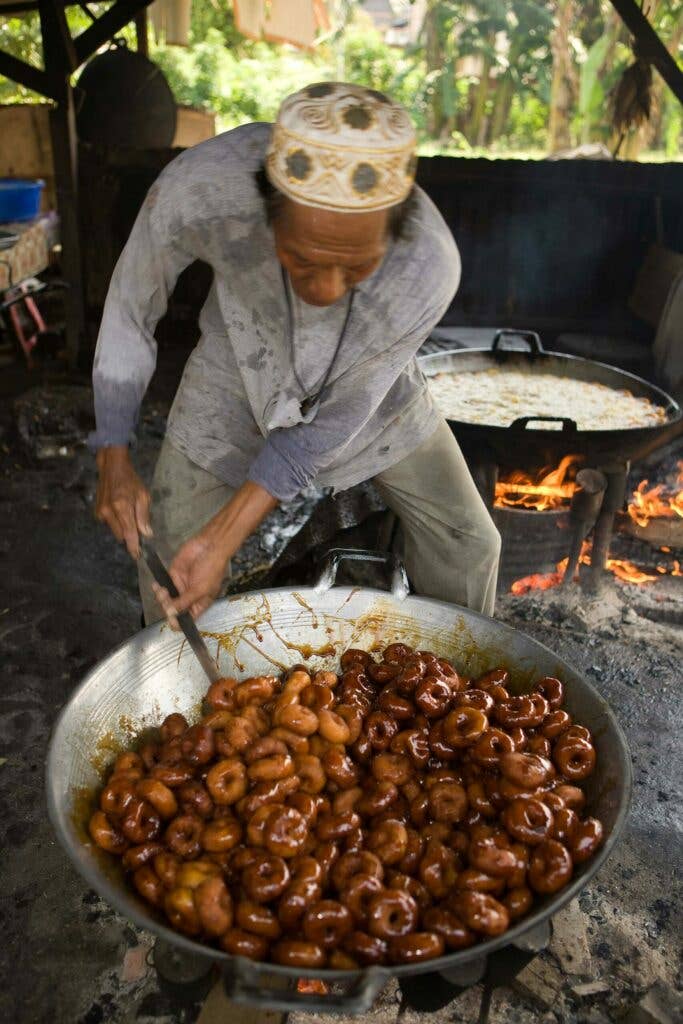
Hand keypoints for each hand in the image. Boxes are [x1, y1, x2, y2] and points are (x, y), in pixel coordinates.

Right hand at [95, 446, 151, 557]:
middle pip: (121, 535)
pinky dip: (116, 521)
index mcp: (122, 507)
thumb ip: (143, 515)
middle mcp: (109, 512)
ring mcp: (101, 512)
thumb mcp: (143, 495)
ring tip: (128, 513)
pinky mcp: (97, 512)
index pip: (129, 533)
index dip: (133, 546)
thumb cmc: (131, 480)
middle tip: (138, 526)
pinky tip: (119, 510)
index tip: (138, 556)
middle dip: (130, 535)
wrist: (111, 467)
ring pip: (115, 531)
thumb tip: (147, 534)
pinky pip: (109, 524)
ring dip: (123, 528)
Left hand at [152, 480, 277, 627]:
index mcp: (199, 604)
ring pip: (166, 599)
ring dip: (162, 598)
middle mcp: (188, 598)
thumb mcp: (201, 590)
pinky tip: (156, 586)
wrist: (210, 546)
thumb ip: (185, 602)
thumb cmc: (211, 570)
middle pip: (174, 611)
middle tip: (167, 602)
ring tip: (162, 592)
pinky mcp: (172, 575)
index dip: (178, 622)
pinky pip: (163, 585)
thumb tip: (171, 614)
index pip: (187, 620)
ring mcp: (180, 586)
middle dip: (168, 608)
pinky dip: (158, 588)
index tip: (171, 619)